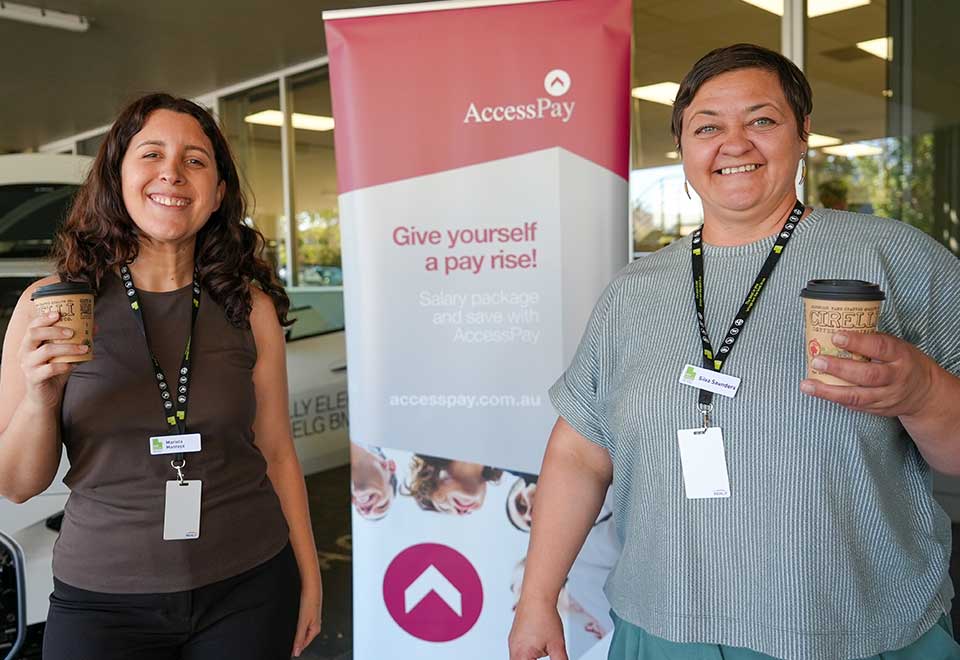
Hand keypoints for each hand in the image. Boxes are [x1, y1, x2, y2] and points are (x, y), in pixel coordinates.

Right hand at [19, 311, 86, 408]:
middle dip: (55, 330)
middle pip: (34, 334)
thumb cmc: (54, 371)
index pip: (32, 326)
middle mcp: (24, 352)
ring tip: (84, 348)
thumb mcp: (65, 354)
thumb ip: (76, 340)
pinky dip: (63, 365)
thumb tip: (94, 325)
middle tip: (72, 332)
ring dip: (68, 348)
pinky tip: (73, 365)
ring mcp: (28, 365)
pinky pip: (49, 369)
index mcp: (30, 343)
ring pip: (46, 350)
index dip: (44, 318)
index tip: (58, 313)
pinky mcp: (34, 378)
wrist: (45, 396)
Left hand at [292, 582, 322, 656]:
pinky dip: (296, 625)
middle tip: (285, 642)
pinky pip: (301, 623)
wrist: (311, 585)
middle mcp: (315, 625)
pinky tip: (291, 623)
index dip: (295, 649)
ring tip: (287, 633)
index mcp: (315, 629)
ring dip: (295, 633)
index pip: (304, 644)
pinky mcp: (308, 612)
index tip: (287, 651)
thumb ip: (299, 637)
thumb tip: (297, 652)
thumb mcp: (302, 622)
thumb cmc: (310, 601)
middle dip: (295, 641)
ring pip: (302, 630)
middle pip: (303, 638)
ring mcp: (311, 618)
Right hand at [509, 600, 567, 659]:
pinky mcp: (515, 636)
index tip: (544, 659)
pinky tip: (538, 647)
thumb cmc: (544, 616)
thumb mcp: (557, 646)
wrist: (537, 596)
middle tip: (546, 652)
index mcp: (521, 656)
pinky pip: (519, 652)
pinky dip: (528, 655)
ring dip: (530, 659)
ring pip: (519, 659)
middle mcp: (513, 650)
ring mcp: (513, 642)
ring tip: (543, 649)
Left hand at [799, 331, 936, 416]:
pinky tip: (819, 392)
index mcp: (901, 355)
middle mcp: (896, 377)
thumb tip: (836, 328)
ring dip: (829, 391)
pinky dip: (836, 399)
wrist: (925, 392)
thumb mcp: (896, 345)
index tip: (836, 336)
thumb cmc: (903, 361)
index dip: (857, 342)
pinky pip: (856, 406)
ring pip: (858, 396)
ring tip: (807, 385)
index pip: (880, 347)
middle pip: (867, 375)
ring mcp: (888, 396)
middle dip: (839, 368)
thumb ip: (872, 340)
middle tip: (817, 361)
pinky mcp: (880, 410)